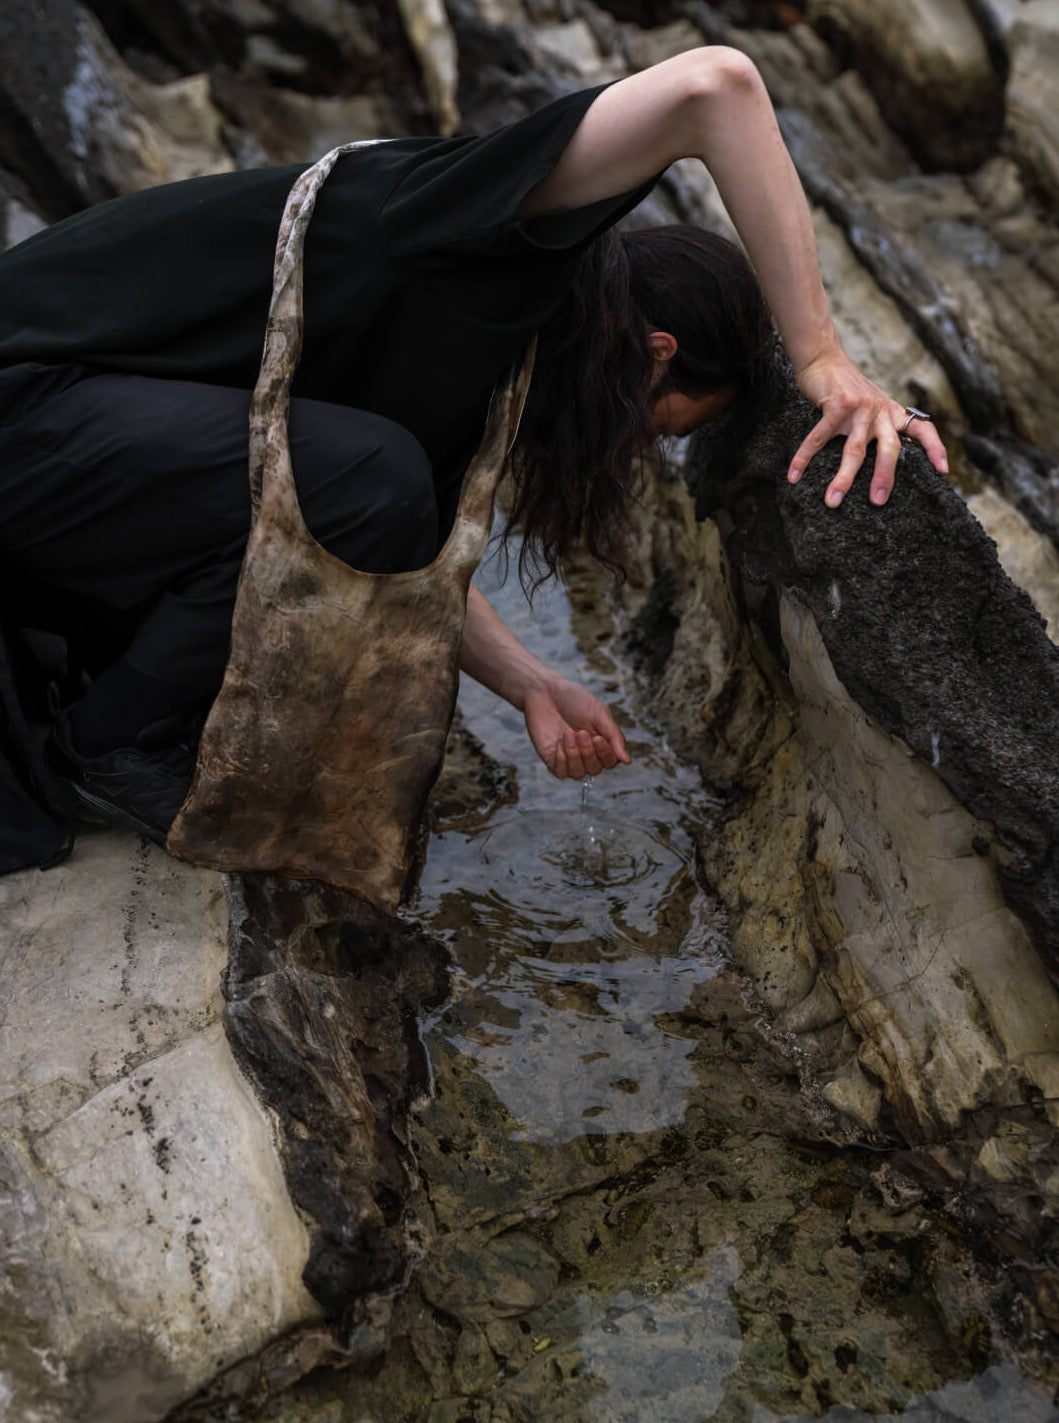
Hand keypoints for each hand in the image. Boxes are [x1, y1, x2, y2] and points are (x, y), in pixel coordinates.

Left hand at [522, 676, 631, 779]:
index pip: (610, 762)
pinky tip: (558, 741)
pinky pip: (560, 772)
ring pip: (578, 773)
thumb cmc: (574, 699)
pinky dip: (561, 759)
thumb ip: (614, 737)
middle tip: (580, 732)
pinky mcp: (551, 758)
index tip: (597, 738)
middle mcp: (586, 753)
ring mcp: (569, 757)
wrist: (545, 691)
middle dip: (588, 752)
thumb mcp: (599, 714)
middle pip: (595, 769)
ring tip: (568, 733)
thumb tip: (628, 761)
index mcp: (601, 742)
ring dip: (574, 755)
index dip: (605, 754)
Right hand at [787, 346, 948, 507]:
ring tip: (832, 500)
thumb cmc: (845, 389)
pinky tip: (795, 475)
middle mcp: (880, 411)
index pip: (922, 429)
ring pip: (854, 450)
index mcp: (891, 413)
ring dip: (842, 478)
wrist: (825, 358)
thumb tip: (881, 462)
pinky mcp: (837, 404)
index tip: (943, 471)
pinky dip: (804, 458)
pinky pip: (820, 438)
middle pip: (890, 449)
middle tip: (878, 501)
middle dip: (884, 477)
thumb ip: (879, 426)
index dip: (935, 449)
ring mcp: (859, 407)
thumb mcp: (871, 405)